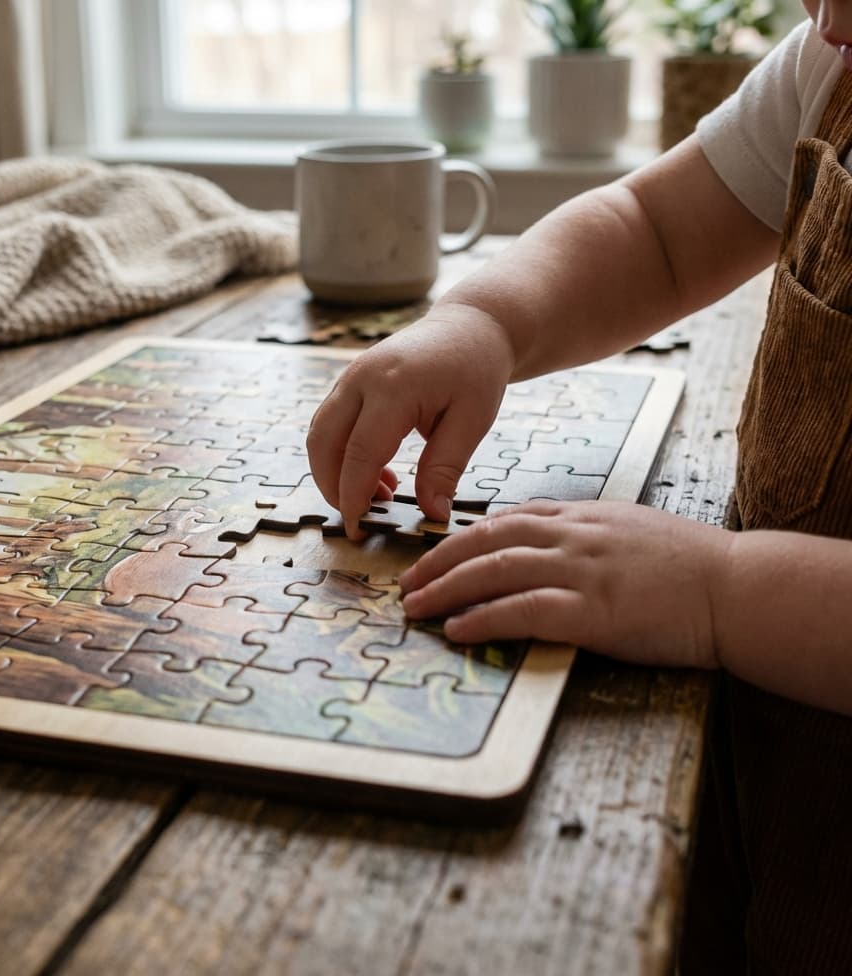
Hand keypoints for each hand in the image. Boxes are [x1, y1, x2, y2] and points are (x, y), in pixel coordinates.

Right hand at [306, 302, 513, 538]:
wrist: (470, 325)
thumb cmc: (476, 369)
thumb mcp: (473, 421)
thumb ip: (445, 468)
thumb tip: (431, 514)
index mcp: (393, 387)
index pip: (359, 453)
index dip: (353, 496)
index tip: (359, 529)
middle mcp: (361, 379)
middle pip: (323, 443)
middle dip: (333, 488)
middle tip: (364, 517)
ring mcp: (350, 377)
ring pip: (319, 435)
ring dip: (336, 472)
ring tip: (381, 495)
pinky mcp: (350, 383)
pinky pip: (330, 424)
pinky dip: (342, 455)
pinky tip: (380, 472)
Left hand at [400, 500, 732, 668]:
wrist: (739, 586)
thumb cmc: (689, 564)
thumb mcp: (628, 529)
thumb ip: (583, 533)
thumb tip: (542, 546)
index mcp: (581, 515)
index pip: (505, 520)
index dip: (461, 539)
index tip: (433, 556)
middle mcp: (574, 536)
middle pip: (487, 541)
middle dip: (439, 562)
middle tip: (407, 583)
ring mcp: (583, 571)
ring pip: (496, 571)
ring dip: (447, 589)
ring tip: (416, 608)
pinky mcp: (595, 611)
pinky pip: (525, 611)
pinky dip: (485, 619)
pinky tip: (457, 630)